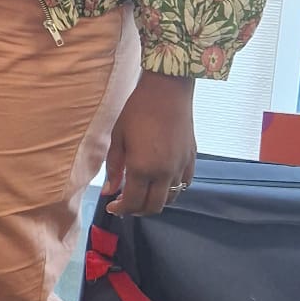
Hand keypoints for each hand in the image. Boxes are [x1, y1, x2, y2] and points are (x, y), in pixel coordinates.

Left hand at [104, 73, 195, 216]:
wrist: (167, 90)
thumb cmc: (138, 110)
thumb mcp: (118, 137)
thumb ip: (114, 168)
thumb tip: (108, 190)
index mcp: (142, 168)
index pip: (132, 203)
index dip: (120, 209)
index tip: (112, 206)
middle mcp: (164, 172)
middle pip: (153, 207)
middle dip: (137, 210)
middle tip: (126, 203)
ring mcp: (180, 167)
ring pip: (170, 199)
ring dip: (155, 201)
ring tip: (143, 193)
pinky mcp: (191, 159)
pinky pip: (184, 185)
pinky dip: (172, 190)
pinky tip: (161, 182)